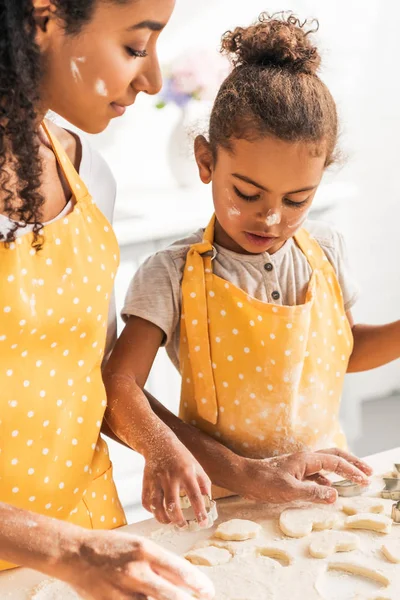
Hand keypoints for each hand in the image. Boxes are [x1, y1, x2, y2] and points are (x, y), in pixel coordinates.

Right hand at [54, 528, 214, 599]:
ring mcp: (123, 590)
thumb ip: (159, 563)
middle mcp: (136, 570)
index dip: (197, 582)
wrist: (76, 553)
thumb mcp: (138, 546)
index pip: (179, 569)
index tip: (208, 591)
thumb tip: (183, 580)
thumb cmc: (111, 547)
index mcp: (145, 550)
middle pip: (172, 594)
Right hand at [141, 431, 211, 527]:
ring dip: (163, 518)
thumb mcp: (196, 466)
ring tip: (170, 521)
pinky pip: (146, 502)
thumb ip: (204, 483)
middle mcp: (170, 477)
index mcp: (186, 473)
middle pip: (172, 504)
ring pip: (156, 506)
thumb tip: (209, 501)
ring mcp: (156, 480)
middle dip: (178, 520)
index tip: (203, 523)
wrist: (159, 443)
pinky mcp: (146, 482)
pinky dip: (151, 511)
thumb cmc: (181, 457)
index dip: (200, 512)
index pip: (195, 496)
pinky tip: (158, 512)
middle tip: (183, 526)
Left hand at [237, 448, 372, 503]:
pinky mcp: (292, 473)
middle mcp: (303, 459)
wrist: (242, 477)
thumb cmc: (263, 482)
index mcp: (305, 460)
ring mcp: (297, 466)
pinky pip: (315, 474)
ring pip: (324, 465)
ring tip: (353, 479)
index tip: (364, 479)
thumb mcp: (289, 491)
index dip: (351, 470)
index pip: (334, 461)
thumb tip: (335, 494)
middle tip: (367, 471)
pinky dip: (326, 480)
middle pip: (333, 456)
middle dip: (351, 463)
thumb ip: (313, 493)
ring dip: (340, 471)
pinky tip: (328, 489)